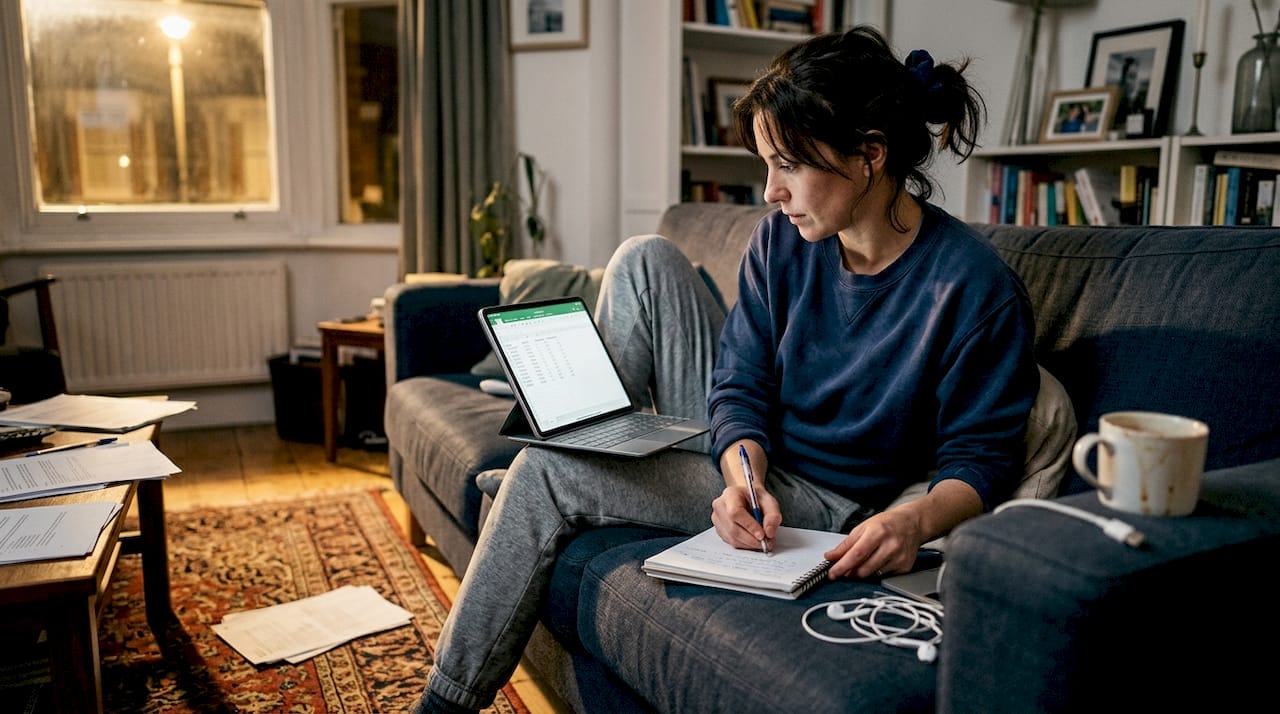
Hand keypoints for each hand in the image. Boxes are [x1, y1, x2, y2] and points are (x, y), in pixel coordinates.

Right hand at [711, 440, 778, 550]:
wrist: (745, 494)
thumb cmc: (757, 496)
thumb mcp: (770, 500)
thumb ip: (774, 514)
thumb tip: (771, 531)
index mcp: (730, 493)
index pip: (735, 512)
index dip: (749, 525)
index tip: (763, 535)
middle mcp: (718, 504)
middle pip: (732, 527)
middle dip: (751, 539)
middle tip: (766, 545)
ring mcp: (715, 517)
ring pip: (730, 536)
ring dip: (748, 544)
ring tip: (763, 545)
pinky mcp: (717, 527)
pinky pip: (729, 541)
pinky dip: (742, 545)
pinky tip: (752, 543)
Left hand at [824, 479, 983, 578]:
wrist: (912, 524)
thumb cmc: (887, 524)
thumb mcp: (863, 528)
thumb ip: (846, 544)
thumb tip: (830, 557)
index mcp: (878, 533)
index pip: (856, 554)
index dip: (842, 566)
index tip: (832, 573)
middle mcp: (890, 546)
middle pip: (864, 569)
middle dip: (849, 573)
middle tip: (842, 571)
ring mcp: (899, 558)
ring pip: (873, 575)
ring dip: (861, 573)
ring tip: (859, 564)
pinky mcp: (905, 567)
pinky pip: (883, 576)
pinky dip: (875, 572)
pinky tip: (877, 562)